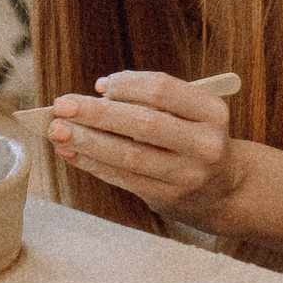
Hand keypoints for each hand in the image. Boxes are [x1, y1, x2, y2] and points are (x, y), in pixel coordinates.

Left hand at [47, 71, 247, 222]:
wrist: (224, 190)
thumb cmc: (193, 139)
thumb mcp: (190, 113)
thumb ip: (150, 100)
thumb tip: (98, 92)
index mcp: (212, 111)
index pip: (162, 89)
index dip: (127, 85)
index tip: (99, 86)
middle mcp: (205, 143)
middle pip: (144, 123)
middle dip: (97, 113)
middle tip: (62, 106)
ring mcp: (188, 174)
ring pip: (130, 156)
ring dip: (88, 142)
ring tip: (57, 131)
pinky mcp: (169, 198)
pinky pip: (124, 178)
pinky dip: (94, 164)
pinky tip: (72, 153)